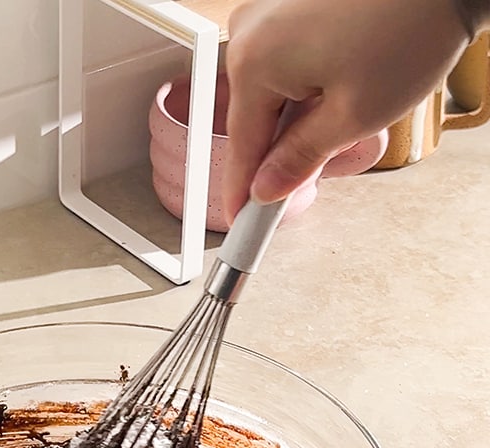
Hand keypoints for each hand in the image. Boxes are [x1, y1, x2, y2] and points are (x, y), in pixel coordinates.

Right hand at [222, 0, 483, 220]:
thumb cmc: (411, 27)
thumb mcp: (355, 115)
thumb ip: (301, 158)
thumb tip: (267, 188)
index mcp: (254, 61)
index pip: (242, 144)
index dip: (244, 188)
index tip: (241, 221)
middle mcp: (250, 31)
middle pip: (255, 114)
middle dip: (283, 146)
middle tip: (315, 173)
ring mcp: (268, 13)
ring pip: (272, 87)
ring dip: (300, 112)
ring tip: (352, 106)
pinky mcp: (288, 5)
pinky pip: (284, 59)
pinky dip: (307, 82)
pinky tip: (345, 80)